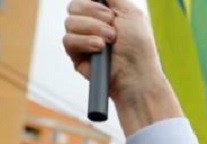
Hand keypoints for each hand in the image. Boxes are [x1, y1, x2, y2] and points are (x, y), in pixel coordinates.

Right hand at [63, 0, 181, 134]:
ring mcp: (82, 39)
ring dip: (92, 29)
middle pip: (74, 6)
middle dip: (94, 13)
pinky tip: (99, 48)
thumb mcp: (131, 12)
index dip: (91, 1)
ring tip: (110, 41)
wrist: (136, 74)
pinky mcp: (76, 55)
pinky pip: (67, 39)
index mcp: (104, 13)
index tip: (107, 11)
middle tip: (113, 26)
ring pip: (69, 22)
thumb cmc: (138, 46)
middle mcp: (91, 24)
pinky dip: (84, 42)